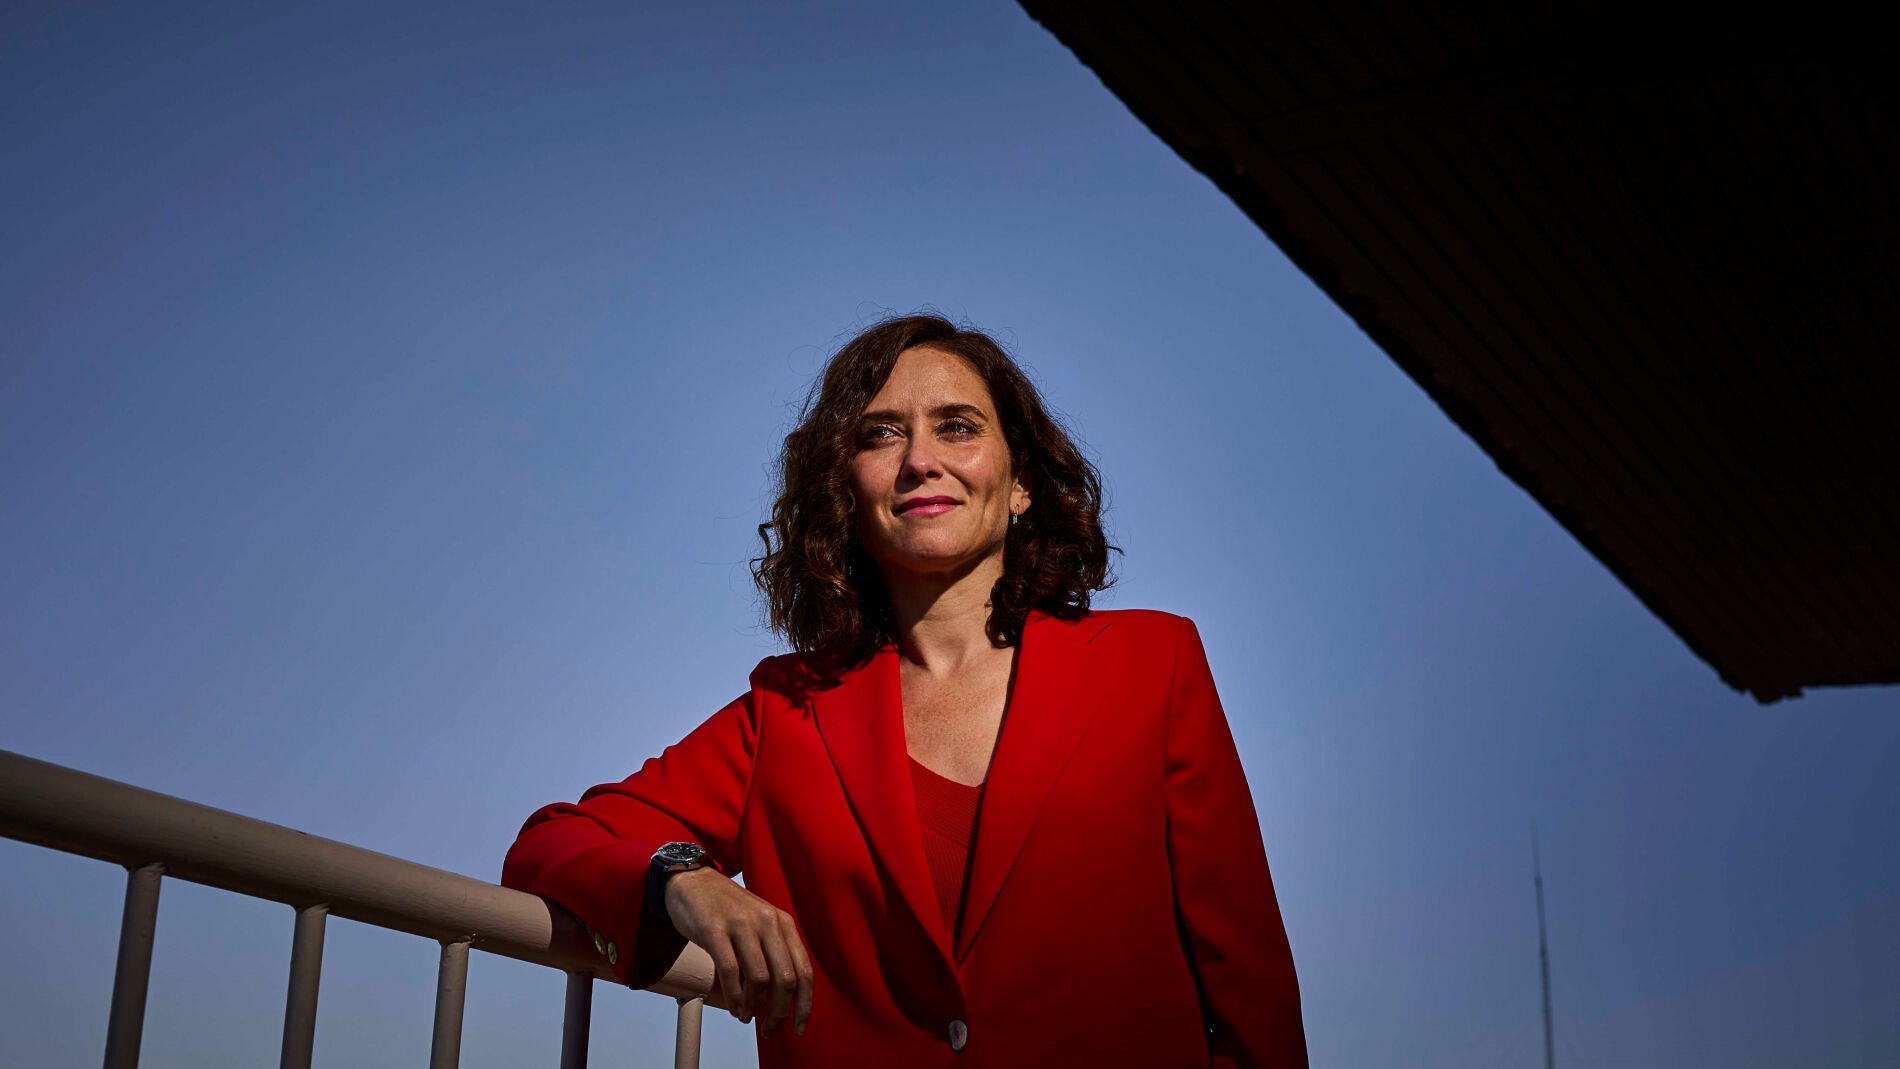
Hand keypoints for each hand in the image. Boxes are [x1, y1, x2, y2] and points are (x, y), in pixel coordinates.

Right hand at [663, 867, 813, 1035]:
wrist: (693, 882)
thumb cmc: (727, 910)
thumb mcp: (760, 924)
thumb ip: (774, 954)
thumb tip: (782, 999)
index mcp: (783, 923)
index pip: (804, 970)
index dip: (804, 1004)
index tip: (799, 1026)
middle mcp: (767, 922)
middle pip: (785, 979)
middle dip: (779, 1012)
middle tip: (769, 1029)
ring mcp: (741, 924)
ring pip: (760, 978)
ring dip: (754, 1007)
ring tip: (746, 1017)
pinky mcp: (714, 929)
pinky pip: (730, 971)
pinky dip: (734, 997)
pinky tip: (733, 1006)